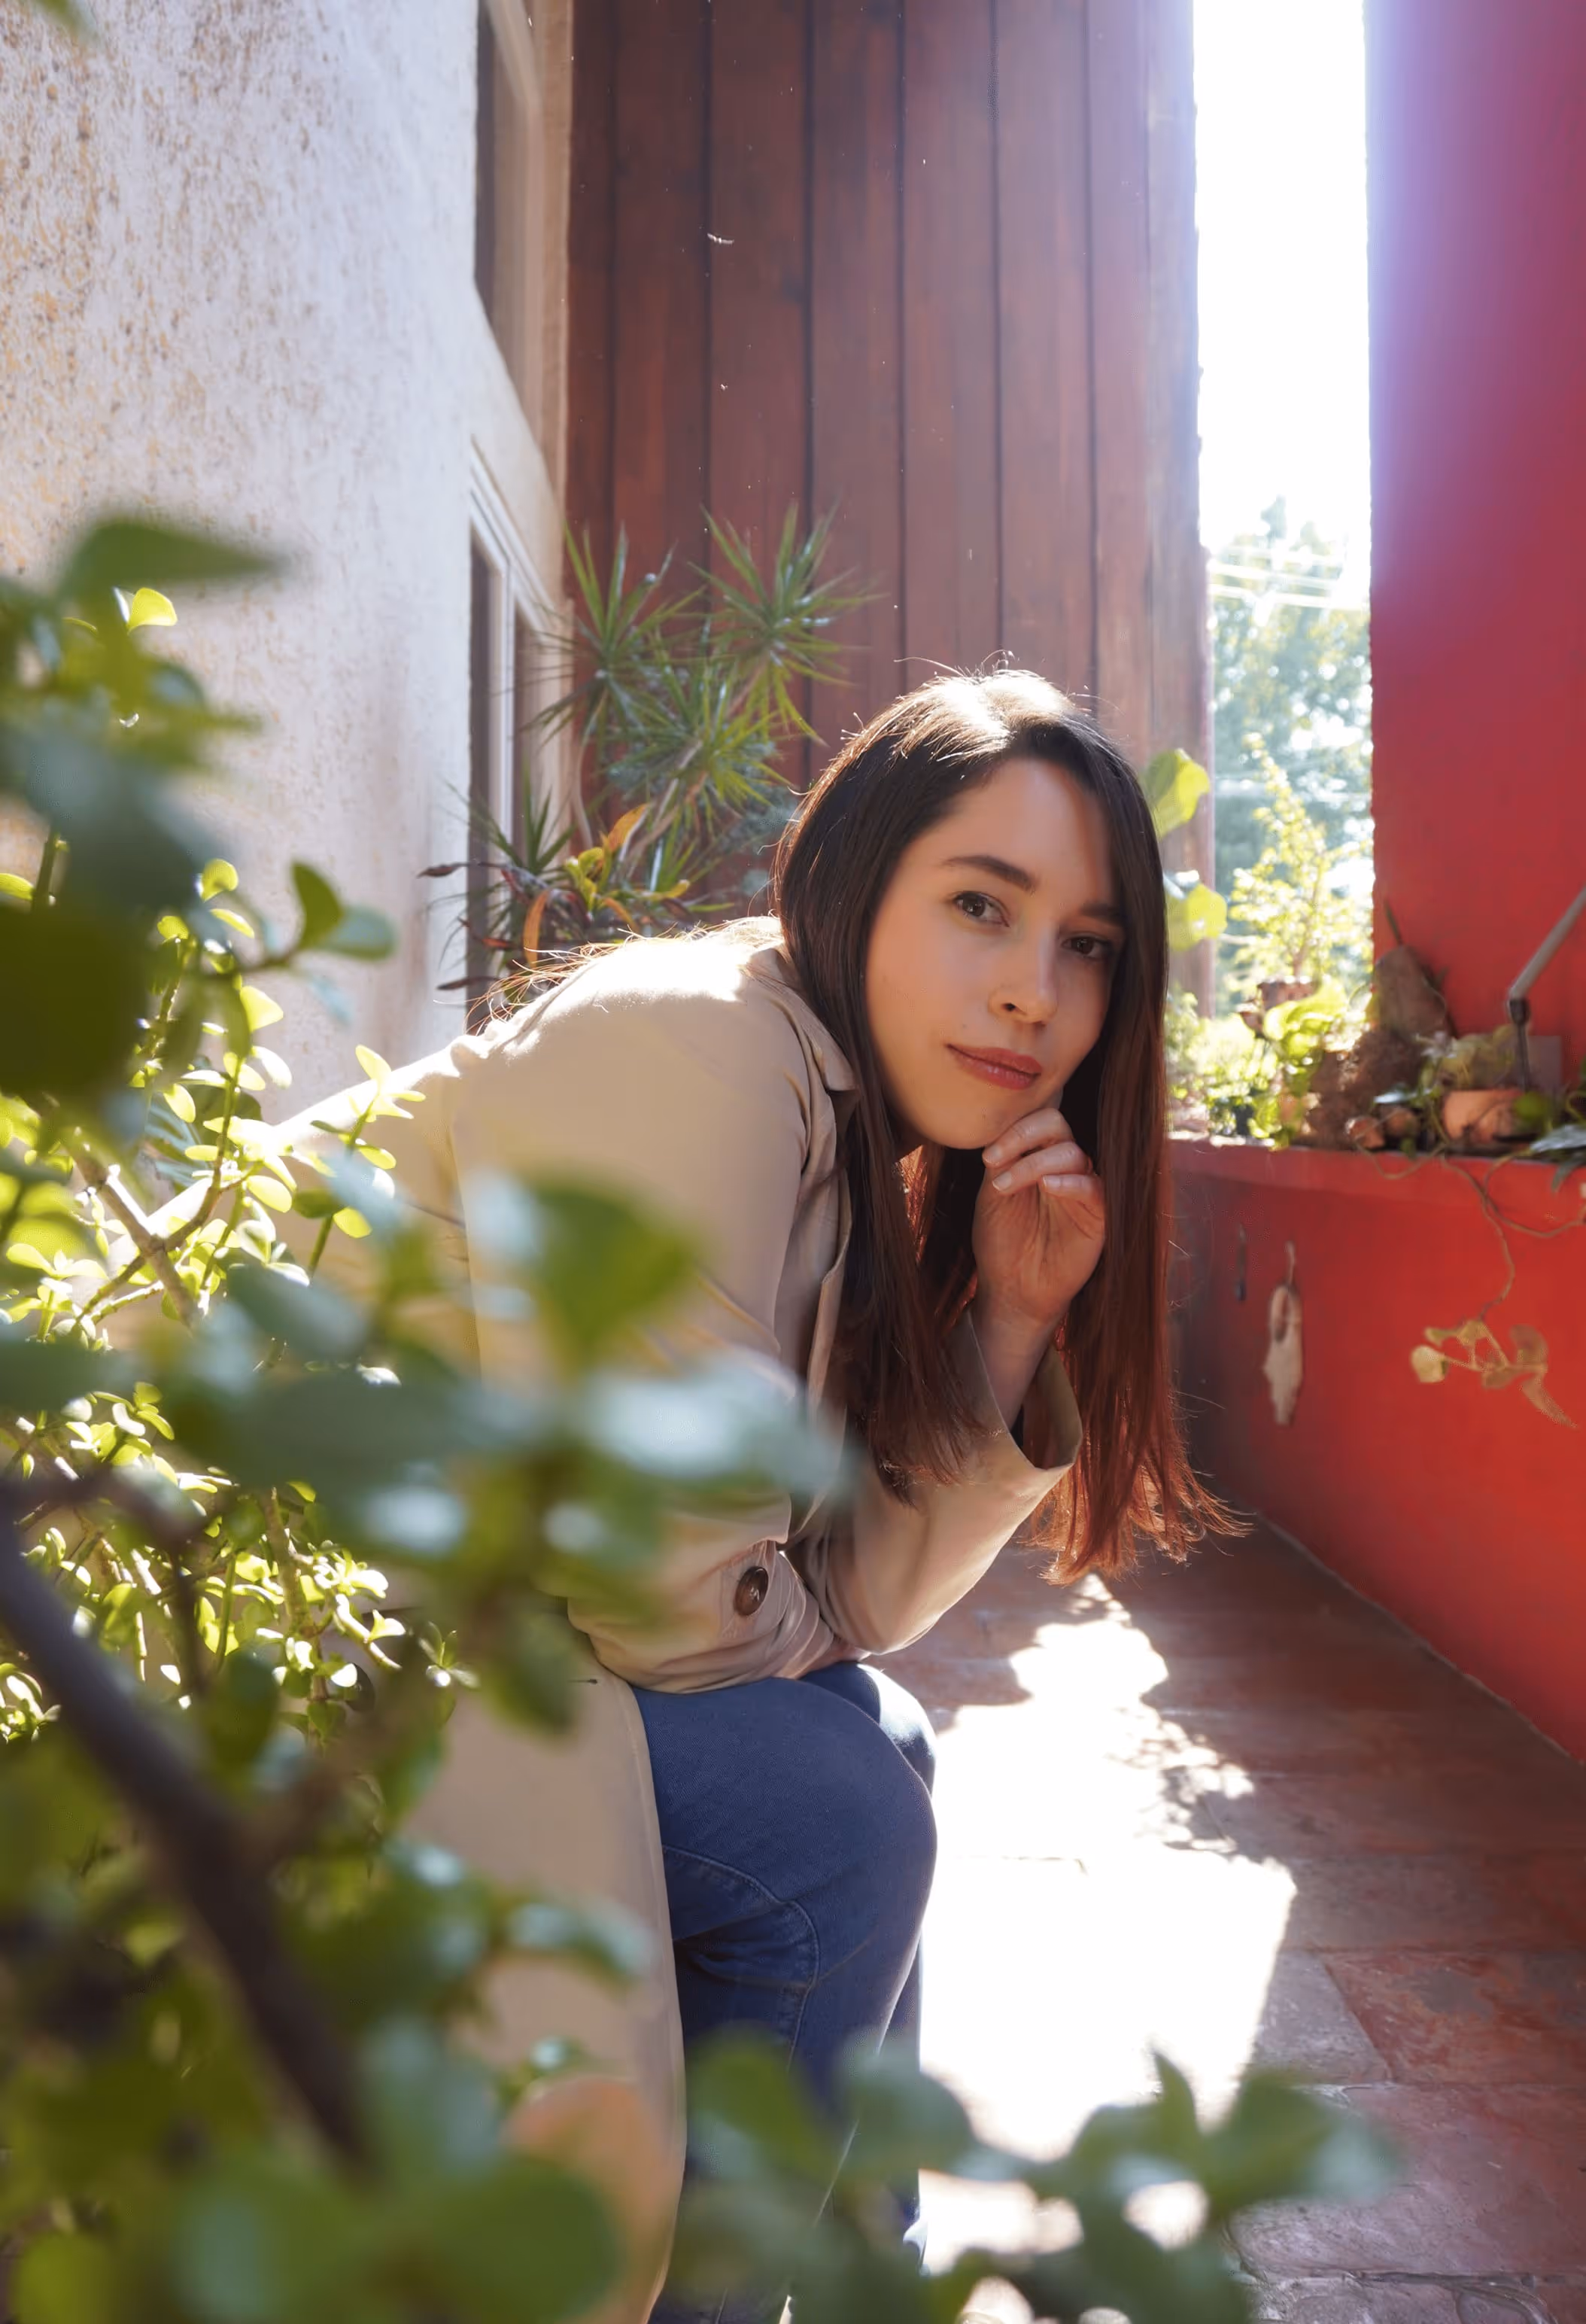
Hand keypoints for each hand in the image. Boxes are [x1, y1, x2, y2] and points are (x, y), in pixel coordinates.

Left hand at [972, 1105, 1105, 1338]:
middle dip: (1024, 1136)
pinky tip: (1048, 1188)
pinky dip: (1072, 1183)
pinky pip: (1095, 1188)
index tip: (987, 1156)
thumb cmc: (1001, 1241)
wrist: (1012, 1290)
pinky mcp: (1098, 1216)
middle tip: (994, 1161)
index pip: (1037, 1121)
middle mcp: (1061, 1167)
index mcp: (1036, 1157)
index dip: (1013, 1128)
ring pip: (1073, 1153)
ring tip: (1005, 1187)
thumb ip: (1000, 1160)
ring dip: (1035, 1164)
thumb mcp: (992, 1195)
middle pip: (1058, 1126)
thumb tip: (1000, 1126)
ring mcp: (1081, 1190)